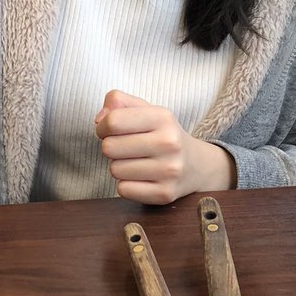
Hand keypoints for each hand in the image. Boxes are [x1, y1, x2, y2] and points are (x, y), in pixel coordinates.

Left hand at [95, 89, 235, 203]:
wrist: (197, 166)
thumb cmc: (161, 135)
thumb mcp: (145, 110)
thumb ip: (117, 102)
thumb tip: (99, 120)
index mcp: (162, 117)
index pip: (113, 121)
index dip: (103, 127)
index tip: (110, 131)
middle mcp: (169, 143)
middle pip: (109, 147)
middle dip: (111, 148)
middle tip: (127, 149)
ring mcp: (169, 170)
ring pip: (115, 170)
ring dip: (120, 167)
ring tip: (137, 163)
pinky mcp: (165, 193)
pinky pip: (123, 190)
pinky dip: (126, 185)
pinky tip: (141, 178)